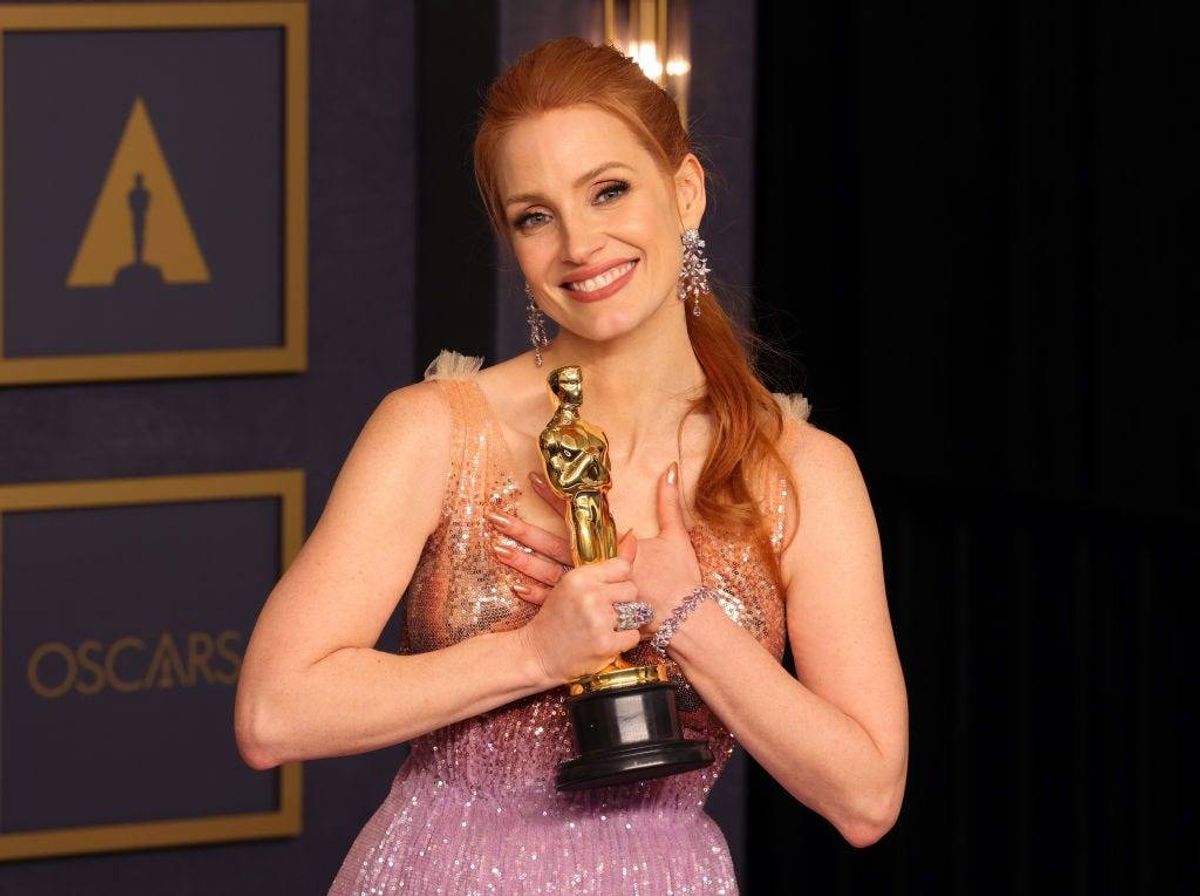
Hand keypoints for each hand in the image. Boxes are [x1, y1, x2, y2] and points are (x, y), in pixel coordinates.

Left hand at [489, 464, 702, 633]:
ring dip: (522, 561)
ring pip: (548, 572)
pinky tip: (516, 587)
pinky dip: (536, 596)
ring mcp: (589, 590)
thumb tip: (670, 469)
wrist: (683, 621)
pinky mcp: (590, 611)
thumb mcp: (676, 537)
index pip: (576, 514)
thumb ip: (669, 502)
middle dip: (523, 531)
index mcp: (610, 545)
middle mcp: (594, 566)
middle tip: (496, 519)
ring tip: (498, 549)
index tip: (532, 480)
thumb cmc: (680, 580)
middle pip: (552, 544)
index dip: (554, 497)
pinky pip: (557, 602)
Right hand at [516, 533, 641, 683]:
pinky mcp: (605, 644)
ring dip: (623, 622)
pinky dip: (623, 640)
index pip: (622, 567)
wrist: (537, 653)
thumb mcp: (573, 584)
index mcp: (580, 576)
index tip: (608, 591)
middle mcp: (590, 595)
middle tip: (603, 612)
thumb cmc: (557, 617)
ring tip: (602, 627)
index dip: (619, 580)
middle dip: (622, 602)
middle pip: (631, 589)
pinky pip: (633, 636)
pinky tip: (605, 640)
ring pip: (634, 613)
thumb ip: (604, 566)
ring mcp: (599, 620)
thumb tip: (633, 537)